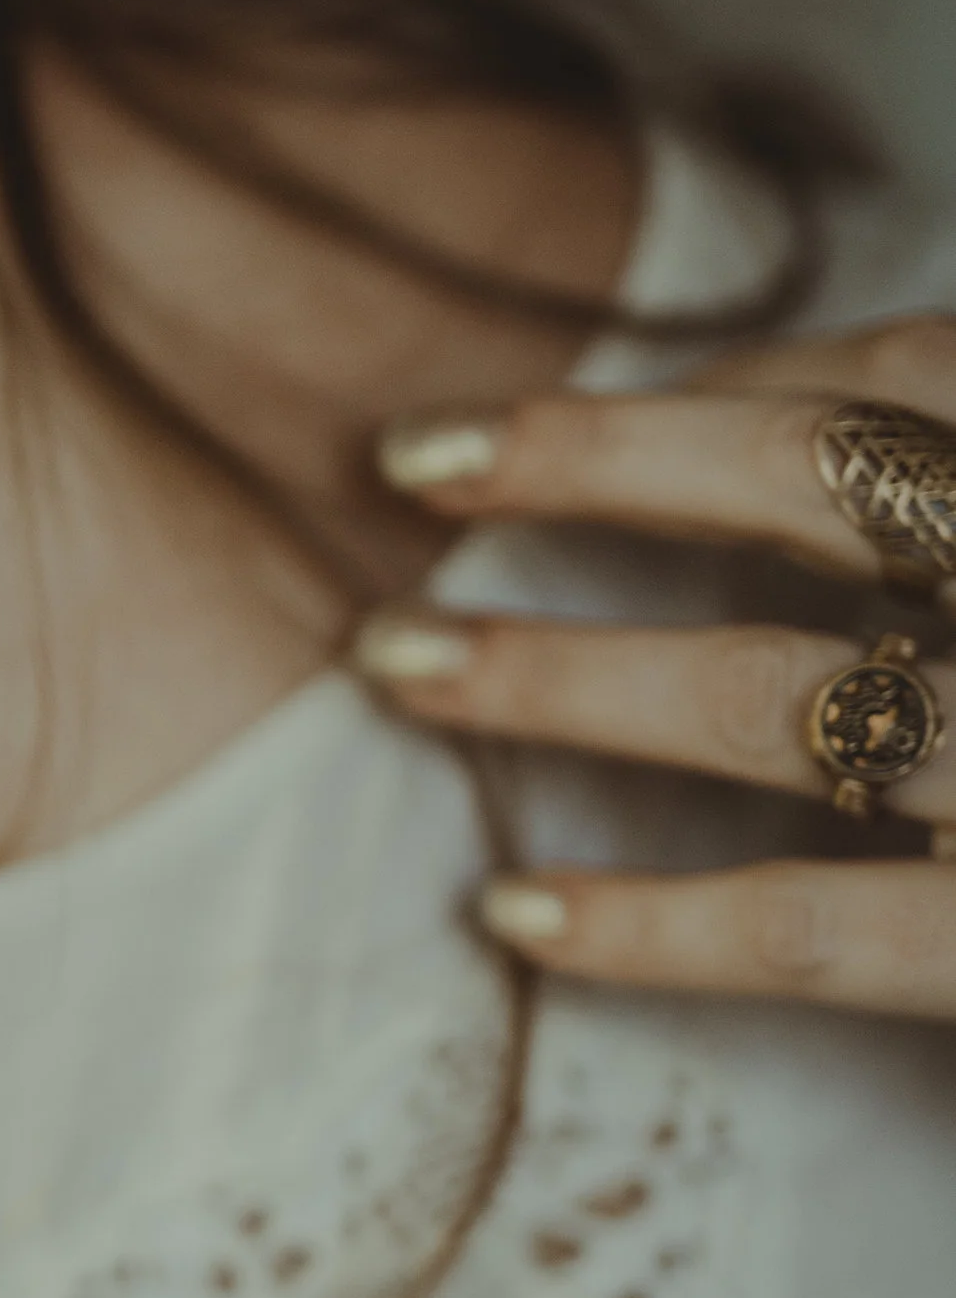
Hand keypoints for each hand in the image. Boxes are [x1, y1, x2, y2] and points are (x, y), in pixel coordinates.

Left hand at [353, 313, 955, 1015]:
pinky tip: (511, 908)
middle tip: (412, 458)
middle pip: (826, 474)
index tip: (575, 402)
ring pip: (772, 696)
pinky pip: (810, 927)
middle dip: (598, 458)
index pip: (913, 370)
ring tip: (395, 660)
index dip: (726, 373)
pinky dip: (649, 921)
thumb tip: (794, 446)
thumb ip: (939, 528)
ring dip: (557, 676)